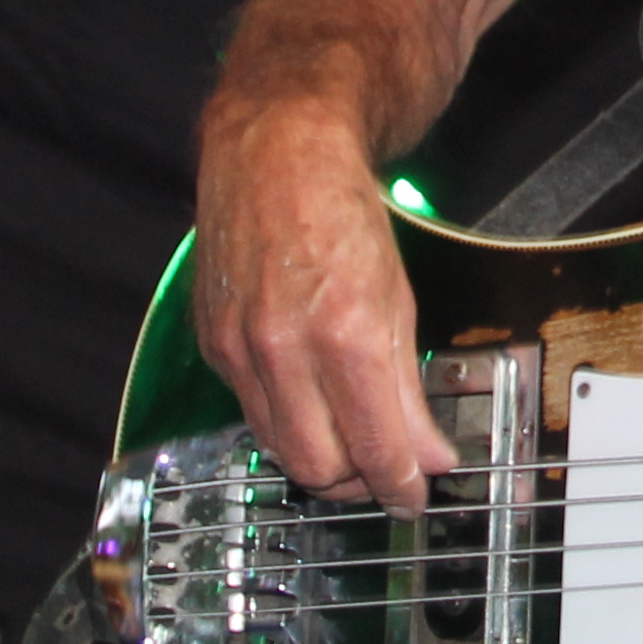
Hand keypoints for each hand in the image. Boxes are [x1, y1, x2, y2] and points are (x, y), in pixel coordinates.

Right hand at [190, 95, 456, 514]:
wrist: (276, 151)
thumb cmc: (342, 212)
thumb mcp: (398, 298)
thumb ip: (409, 385)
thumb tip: (429, 453)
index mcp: (345, 333)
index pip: (374, 449)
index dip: (402, 485)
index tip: (418, 491)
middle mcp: (284, 347)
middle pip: (319, 468)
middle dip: (359, 484)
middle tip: (387, 474)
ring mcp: (241, 348)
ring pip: (279, 449)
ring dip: (320, 460)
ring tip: (353, 446)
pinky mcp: (213, 343)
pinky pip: (250, 410)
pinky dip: (285, 419)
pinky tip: (310, 399)